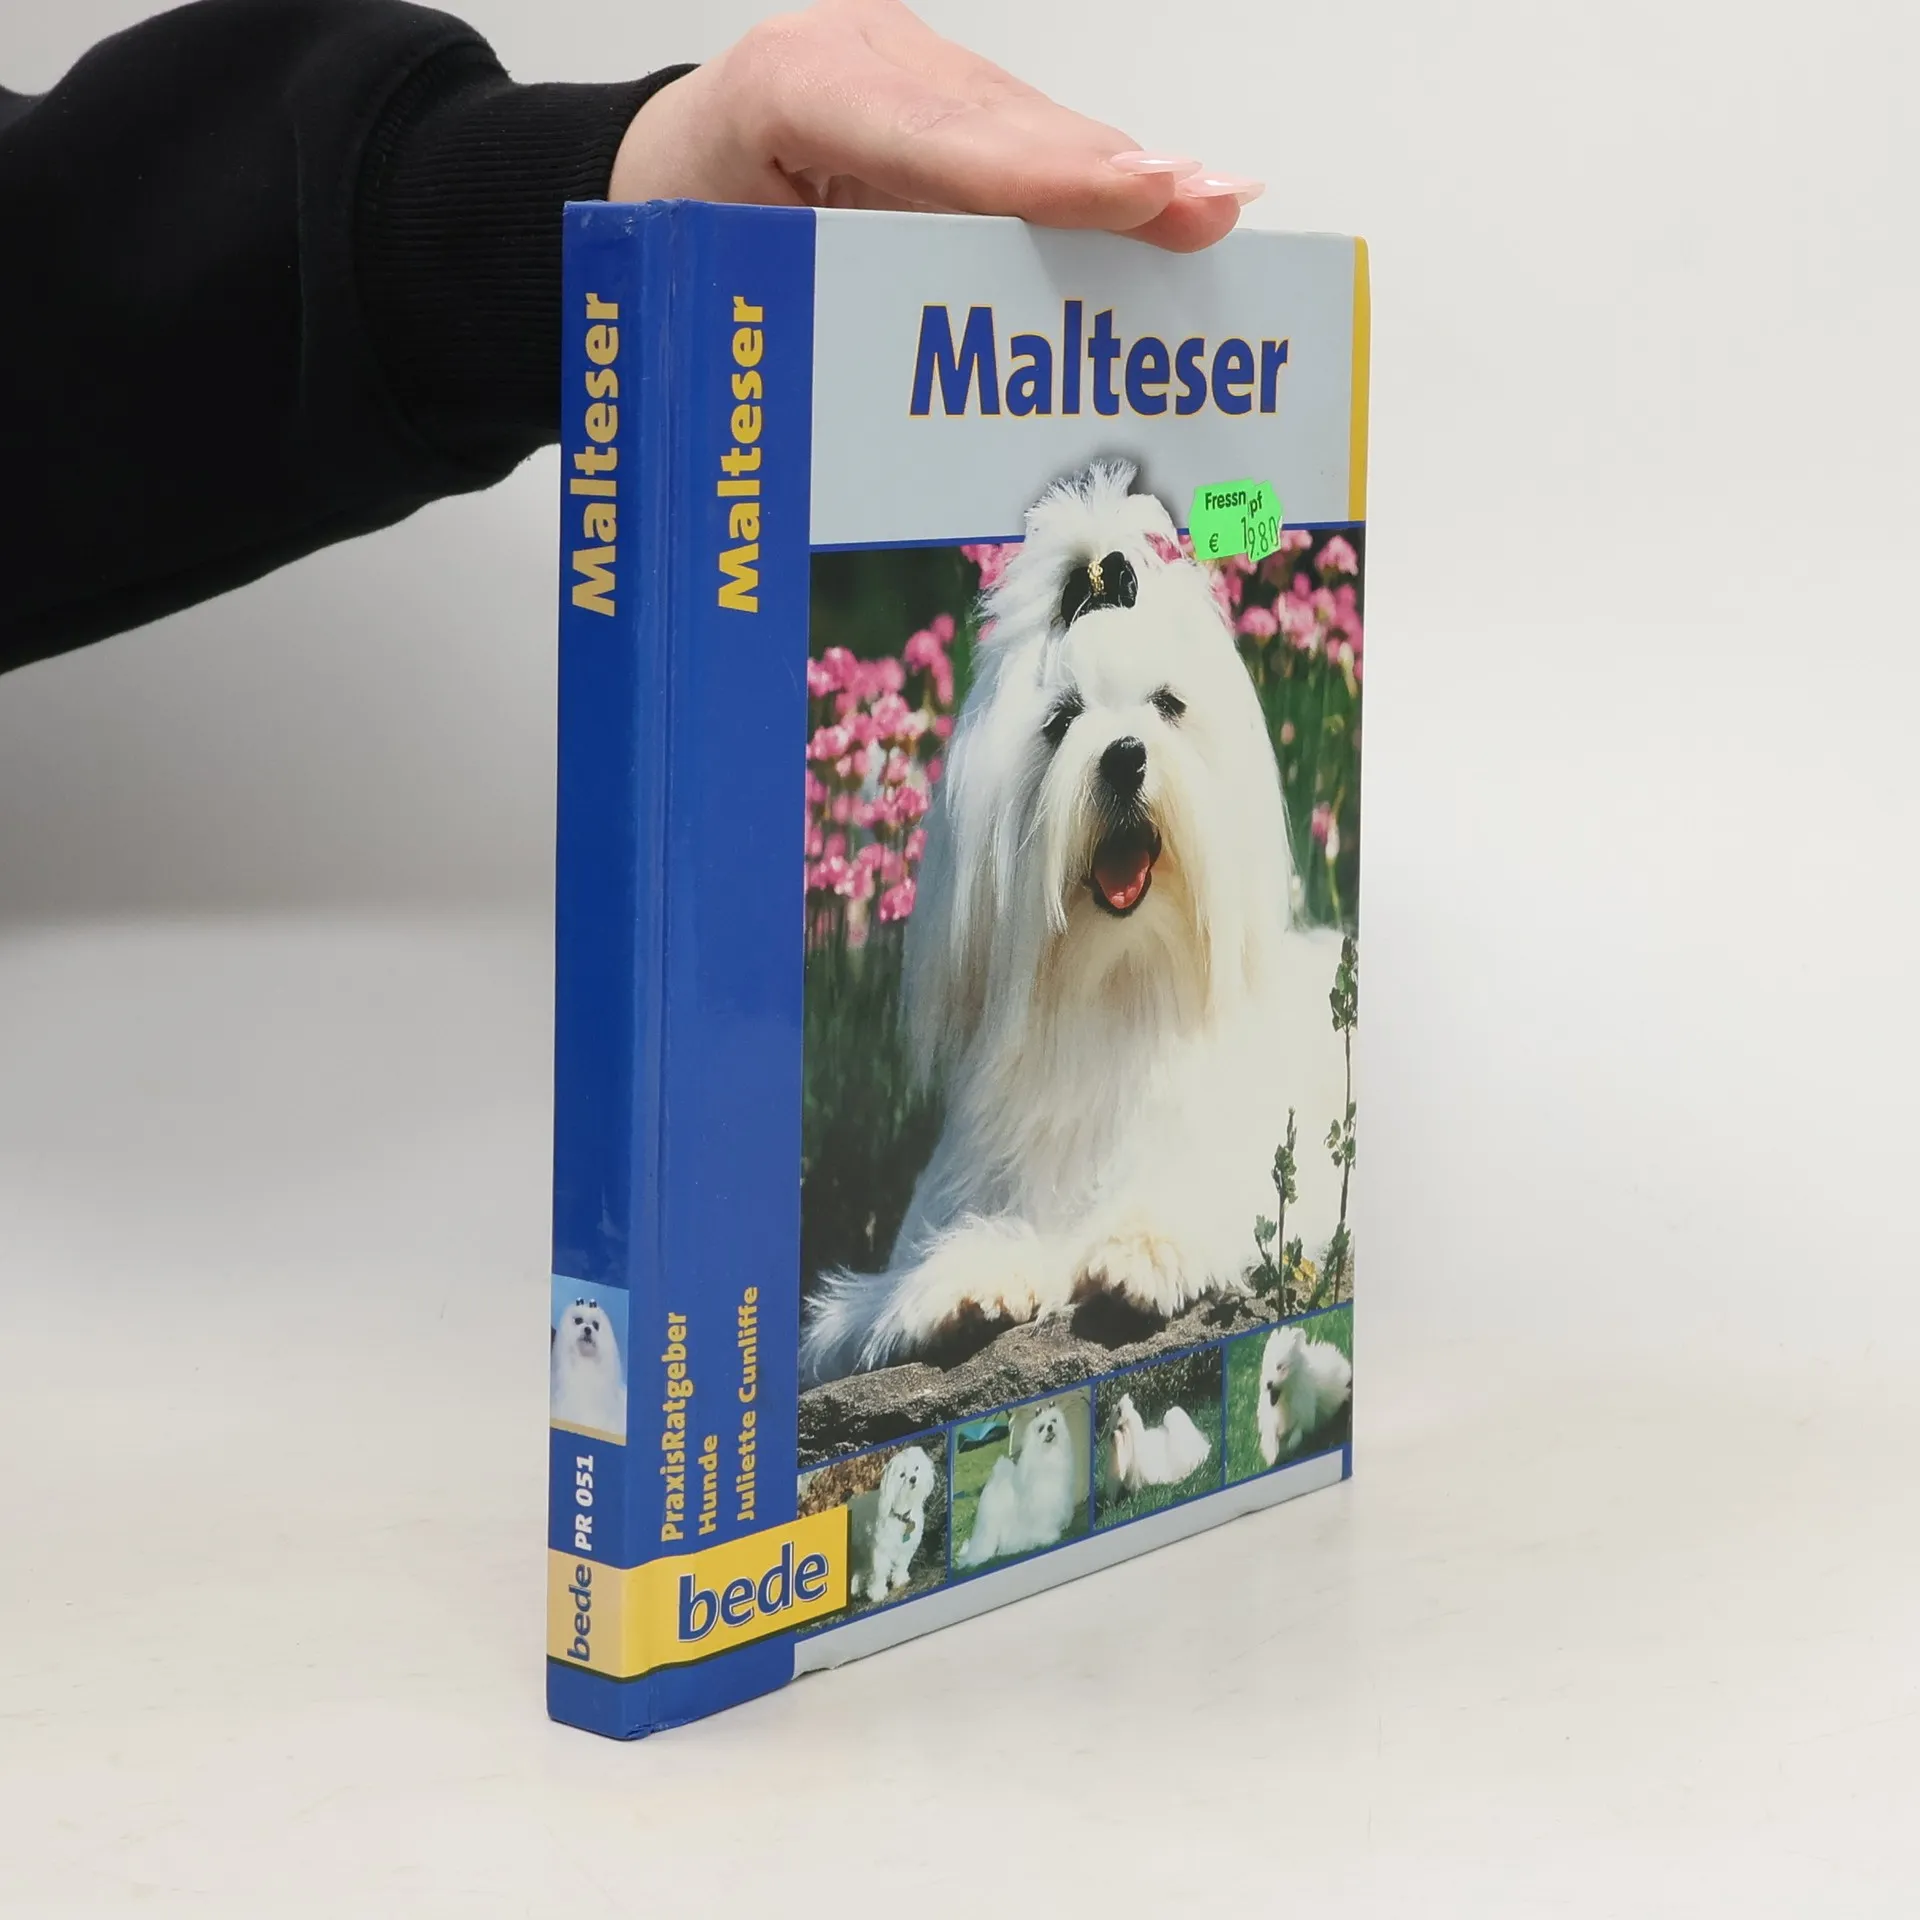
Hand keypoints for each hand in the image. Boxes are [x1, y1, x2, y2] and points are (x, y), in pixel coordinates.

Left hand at [609, 0, 1260, 253]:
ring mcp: (910, 67)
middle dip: (1107, 173)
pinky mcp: (944, 96)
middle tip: (1207, 205)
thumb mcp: (728, 278)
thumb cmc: (690, 229)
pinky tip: (1173, 198)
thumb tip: (923, 406)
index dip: (1035, 170)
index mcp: (787, 88)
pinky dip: (1094, 181)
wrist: (669, 165)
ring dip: (1123, 179)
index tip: (1132, 190)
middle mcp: (861, 56)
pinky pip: (1025, 143)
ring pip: (1026, 130)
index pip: (925, 135)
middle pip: (999, 126)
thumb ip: (821, 313)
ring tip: (1214, 207)